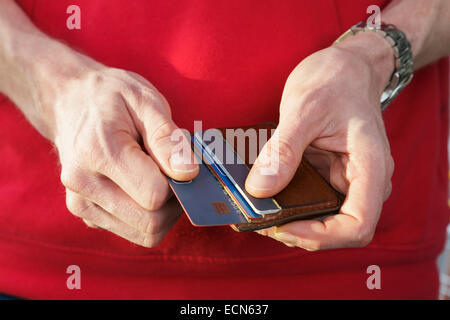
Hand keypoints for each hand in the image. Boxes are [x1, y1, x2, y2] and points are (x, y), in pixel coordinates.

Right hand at [49, 65, 197, 246]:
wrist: (69, 102)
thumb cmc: (111, 98)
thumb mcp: (145, 101)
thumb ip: (168, 139)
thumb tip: (188, 174)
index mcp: (98, 153)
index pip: (154, 195)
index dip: (177, 182)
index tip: (178, 160)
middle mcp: (83, 185)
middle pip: (151, 222)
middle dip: (174, 201)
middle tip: (174, 171)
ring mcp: (82, 204)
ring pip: (145, 233)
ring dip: (164, 211)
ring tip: (158, 176)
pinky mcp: (87, 215)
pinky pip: (133, 231)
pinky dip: (148, 213)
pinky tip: (142, 184)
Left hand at [246, 32, 394, 250]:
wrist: (345, 66)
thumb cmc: (335, 80)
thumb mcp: (305, 108)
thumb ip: (283, 150)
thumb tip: (259, 189)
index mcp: (371, 168)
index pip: (358, 226)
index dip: (321, 236)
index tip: (283, 226)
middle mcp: (363, 182)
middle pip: (336, 229)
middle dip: (296, 230)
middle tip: (256, 220)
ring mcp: (346, 180)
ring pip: (320, 218)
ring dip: (288, 219)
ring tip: (253, 210)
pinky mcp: (328, 175)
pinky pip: (309, 198)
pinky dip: (286, 202)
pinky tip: (261, 195)